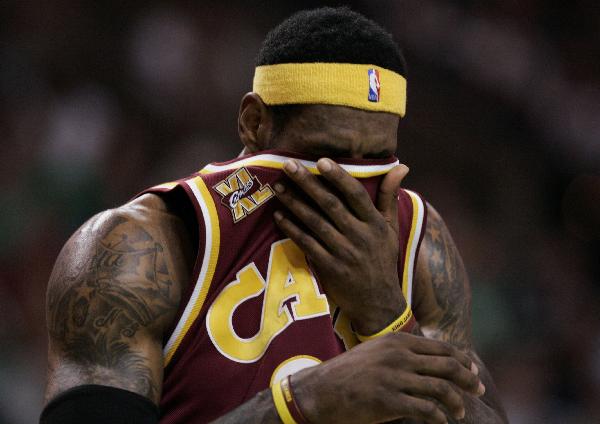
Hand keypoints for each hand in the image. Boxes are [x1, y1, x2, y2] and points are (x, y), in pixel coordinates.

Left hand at [273, 158, 408, 334]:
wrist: (378, 302)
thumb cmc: (382, 259)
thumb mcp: (391, 228)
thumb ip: (389, 196)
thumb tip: (401, 166)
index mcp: (375, 223)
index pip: (356, 194)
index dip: (338, 176)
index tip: (321, 161)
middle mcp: (360, 236)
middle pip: (330, 204)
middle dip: (307, 183)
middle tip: (288, 165)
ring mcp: (344, 253)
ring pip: (315, 222)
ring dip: (294, 203)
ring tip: (278, 186)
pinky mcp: (329, 268)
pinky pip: (307, 244)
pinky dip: (292, 229)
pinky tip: (279, 216)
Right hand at [291, 332, 485, 423]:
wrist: (320, 390)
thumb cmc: (350, 373)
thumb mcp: (376, 351)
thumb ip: (401, 351)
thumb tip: (432, 358)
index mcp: (398, 341)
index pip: (442, 348)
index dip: (463, 360)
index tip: (474, 371)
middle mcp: (399, 356)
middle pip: (448, 366)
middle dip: (469, 379)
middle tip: (479, 389)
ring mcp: (394, 378)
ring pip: (442, 389)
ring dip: (457, 402)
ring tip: (460, 412)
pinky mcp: (389, 401)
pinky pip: (427, 411)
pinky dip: (440, 418)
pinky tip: (441, 422)